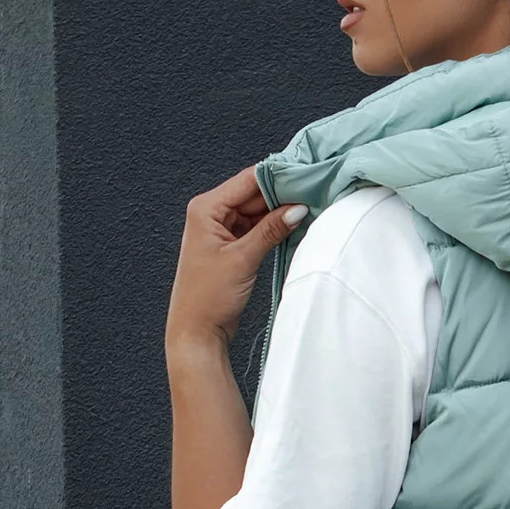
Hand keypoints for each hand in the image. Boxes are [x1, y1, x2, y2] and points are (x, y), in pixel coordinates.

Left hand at [165, 167, 307, 368]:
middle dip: (282, 195)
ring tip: (307, 210)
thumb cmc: (207, 298)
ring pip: (257, 210)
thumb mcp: (243, 258)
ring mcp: (221, 228)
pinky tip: (292, 225)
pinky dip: (272, 227)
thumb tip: (297, 208)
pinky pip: (256, 227)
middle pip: (254, 193)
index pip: (248, 180)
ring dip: (279, 211)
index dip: (278, 177)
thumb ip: (271, 230)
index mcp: (206, 208)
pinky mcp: (231, 244)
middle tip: (312, 194)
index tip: (305, 176)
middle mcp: (211, 213)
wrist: (197, 331)